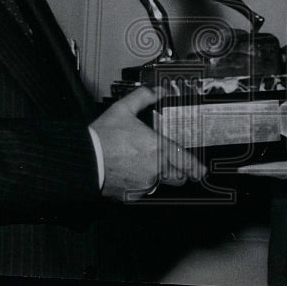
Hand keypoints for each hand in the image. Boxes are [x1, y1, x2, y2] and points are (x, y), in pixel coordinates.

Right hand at [90, 87, 206, 200]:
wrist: (85, 159)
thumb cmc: (103, 136)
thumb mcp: (123, 108)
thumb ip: (143, 97)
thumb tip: (157, 91)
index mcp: (157, 148)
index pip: (185, 161)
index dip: (195, 167)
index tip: (201, 170)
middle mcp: (154, 169)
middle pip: (176, 176)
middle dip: (178, 172)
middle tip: (173, 166)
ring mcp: (143, 183)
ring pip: (159, 183)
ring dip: (157, 176)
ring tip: (141, 164)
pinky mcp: (132, 194)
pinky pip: (143, 190)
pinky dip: (140, 183)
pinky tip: (130, 172)